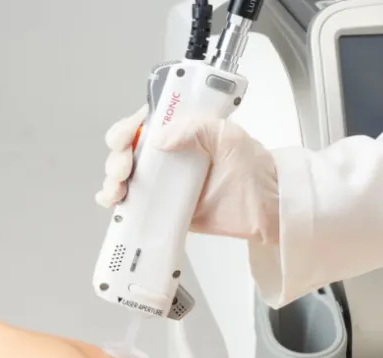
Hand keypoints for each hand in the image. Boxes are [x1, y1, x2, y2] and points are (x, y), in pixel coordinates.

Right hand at [94, 105, 280, 245]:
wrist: (268, 208)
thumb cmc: (254, 168)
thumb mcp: (228, 136)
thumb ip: (196, 129)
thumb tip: (159, 139)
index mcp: (182, 131)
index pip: (144, 123)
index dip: (127, 129)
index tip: (125, 140)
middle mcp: (169, 155)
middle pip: (128, 151)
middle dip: (118, 158)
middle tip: (124, 169)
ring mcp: (166, 183)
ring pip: (127, 178)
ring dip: (113, 181)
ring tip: (118, 189)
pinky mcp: (166, 209)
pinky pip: (137, 206)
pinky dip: (120, 205)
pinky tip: (116, 204)